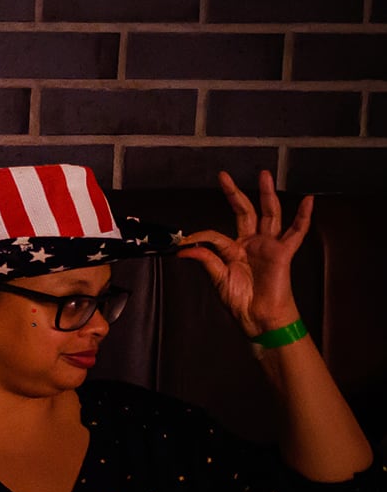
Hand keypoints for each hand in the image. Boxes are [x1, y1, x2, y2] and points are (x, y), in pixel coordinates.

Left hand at [178, 170, 309, 337]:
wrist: (258, 317)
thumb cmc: (240, 300)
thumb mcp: (217, 278)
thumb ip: (205, 259)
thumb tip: (184, 248)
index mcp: (234, 249)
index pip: (215, 234)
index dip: (200, 236)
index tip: (184, 241)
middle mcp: (252, 243)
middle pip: (245, 212)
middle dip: (235, 193)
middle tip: (224, 176)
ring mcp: (268, 245)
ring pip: (269, 214)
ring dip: (266, 194)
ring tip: (264, 174)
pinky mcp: (284, 252)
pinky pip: (297, 231)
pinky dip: (303, 216)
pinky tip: (308, 201)